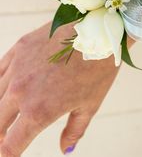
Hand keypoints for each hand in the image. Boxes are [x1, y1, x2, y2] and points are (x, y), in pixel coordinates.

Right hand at [0, 22, 119, 155]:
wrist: (98, 31)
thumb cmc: (97, 70)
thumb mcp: (89, 105)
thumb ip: (74, 130)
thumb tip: (65, 149)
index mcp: (39, 111)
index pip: (11, 145)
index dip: (9, 154)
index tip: (11, 154)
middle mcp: (21, 91)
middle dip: (0, 135)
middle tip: (7, 137)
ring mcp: (18, 67)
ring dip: (0, 110)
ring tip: (8, 114)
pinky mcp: (20, 48)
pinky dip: (0, 83)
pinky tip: (7, 87)